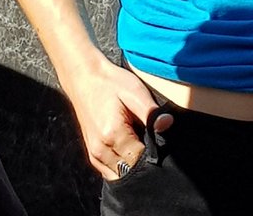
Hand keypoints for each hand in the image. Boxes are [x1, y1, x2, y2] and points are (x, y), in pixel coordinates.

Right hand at [62, 57, 172, 180]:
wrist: (84, 77)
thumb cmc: (110, 82)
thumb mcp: (134, 91)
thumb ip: (150, 112)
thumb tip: (168, 125)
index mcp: (112, 135)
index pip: (142, 161)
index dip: (155, 153)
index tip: (159, 141)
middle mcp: (101, 150)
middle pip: (132, 171)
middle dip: (144, 162)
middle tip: (149, 141)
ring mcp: (94, 154)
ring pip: (121, 175)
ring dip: (133, 166)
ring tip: (138, 142)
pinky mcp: (92, 155)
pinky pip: (111, 172)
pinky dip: (122, 167)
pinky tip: (128, 148)